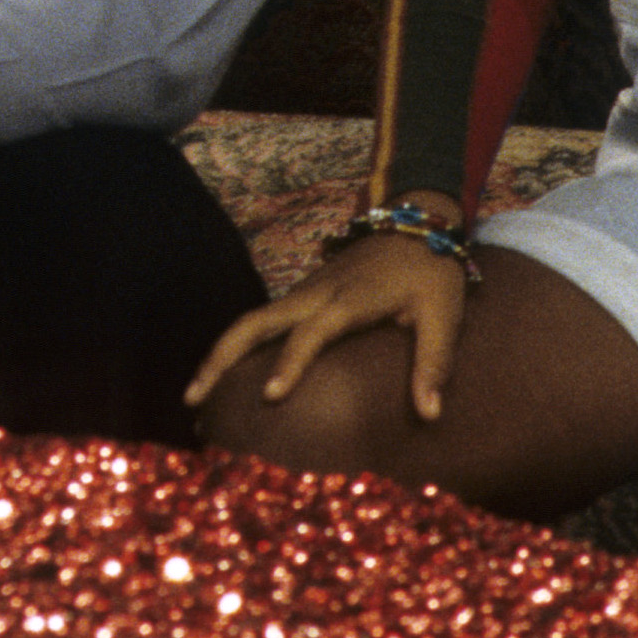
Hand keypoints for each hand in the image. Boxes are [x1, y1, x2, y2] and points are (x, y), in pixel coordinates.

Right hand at [186, 200, 472, 421]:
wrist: (417, 222)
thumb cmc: (432, 272)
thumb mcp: (444, 316)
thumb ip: (434, 363)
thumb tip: (430, 415)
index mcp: (347, 300)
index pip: (309, 333)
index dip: (290, 363)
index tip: (270, 396)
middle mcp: (315, 294)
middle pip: (254, 322)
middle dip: (221, 357)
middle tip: (193, 398)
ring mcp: (305, 291)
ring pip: (251, 320)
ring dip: (221, 353)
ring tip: (196, 393)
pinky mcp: (304, 293)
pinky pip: (263, 318)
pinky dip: (240, 344)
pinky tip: (229, 373)